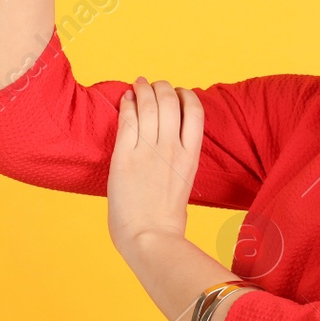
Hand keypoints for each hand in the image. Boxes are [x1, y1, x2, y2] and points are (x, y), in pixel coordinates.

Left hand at [107, 76, 202, 258]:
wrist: (149, 237)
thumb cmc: (166, 218)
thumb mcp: (185, 182)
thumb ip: (180, 160)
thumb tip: (174, 147)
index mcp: (190, 155)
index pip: (195, 110)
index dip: (186, 95)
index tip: (178, 92)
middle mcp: (171, 148)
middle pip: (169, 101)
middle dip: (161, 87)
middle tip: (153, 84)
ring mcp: (147, 151)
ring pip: (148, 105)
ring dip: (142, 89)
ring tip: (138, 83)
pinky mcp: (124, 157)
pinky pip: (127, 120)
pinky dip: (126, 104)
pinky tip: (125, 99)